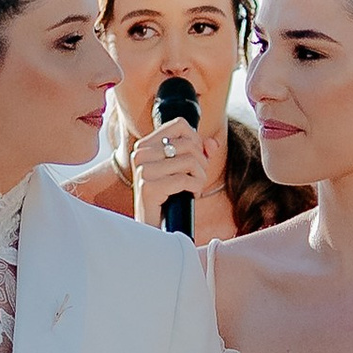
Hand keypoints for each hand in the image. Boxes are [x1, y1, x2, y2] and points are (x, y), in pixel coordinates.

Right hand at [132, 109, 222, 229]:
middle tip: (197, 178)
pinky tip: (190, 195)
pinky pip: (185, 179)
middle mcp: (140, 154)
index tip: (195, 158)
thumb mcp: (183, 170)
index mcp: (145, 145)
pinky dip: (195, 188)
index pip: (180, 124)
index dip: (196, 140)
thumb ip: (199, 153)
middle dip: (201, 162)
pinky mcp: (149, 187)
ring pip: (190, 160)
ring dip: (200, 177)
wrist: (152, 228)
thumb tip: (212, 143)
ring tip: (193, 187)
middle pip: (189, 143)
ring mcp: (143, 170)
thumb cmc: (168, 197)